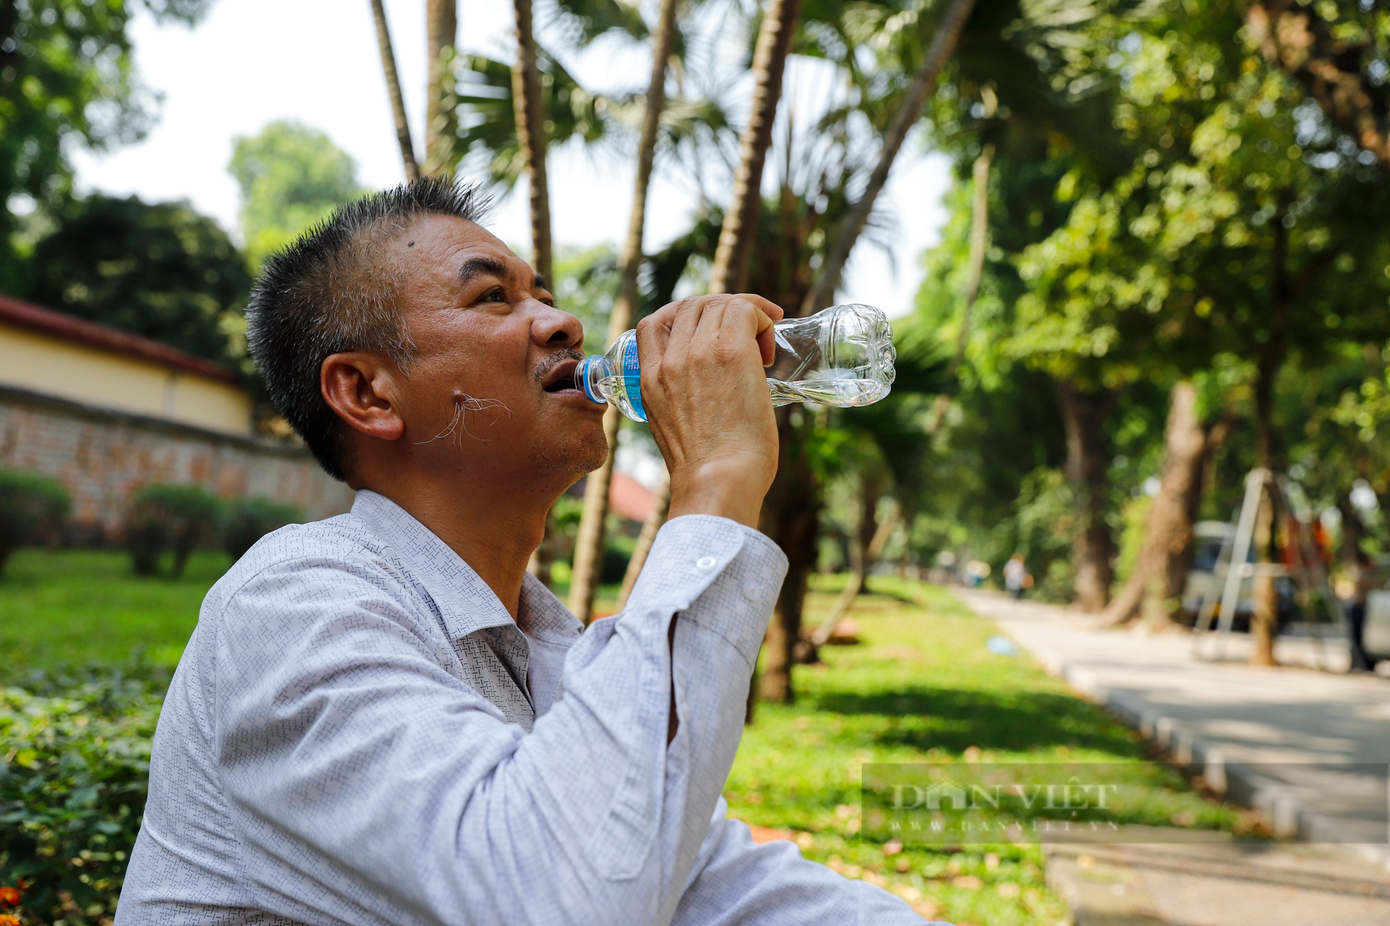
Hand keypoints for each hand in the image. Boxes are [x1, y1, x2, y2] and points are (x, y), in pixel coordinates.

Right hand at [635, 294, 784, 528]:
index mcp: (648, 380)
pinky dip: (762, 316)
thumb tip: (713, 391)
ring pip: (719, 304)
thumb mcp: (673, 430)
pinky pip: (744, 309)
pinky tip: (771, 338)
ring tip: (764, 346)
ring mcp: (697, 353)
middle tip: (750, 338)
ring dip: (746, 315)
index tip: (710, 331)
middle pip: (691, 306)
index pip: (653, 324)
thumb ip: (681, 402)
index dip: (685, 317)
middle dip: (722, 312)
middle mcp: (668, 360)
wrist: (718, 483)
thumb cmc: (707, 472)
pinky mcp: (730, 352)